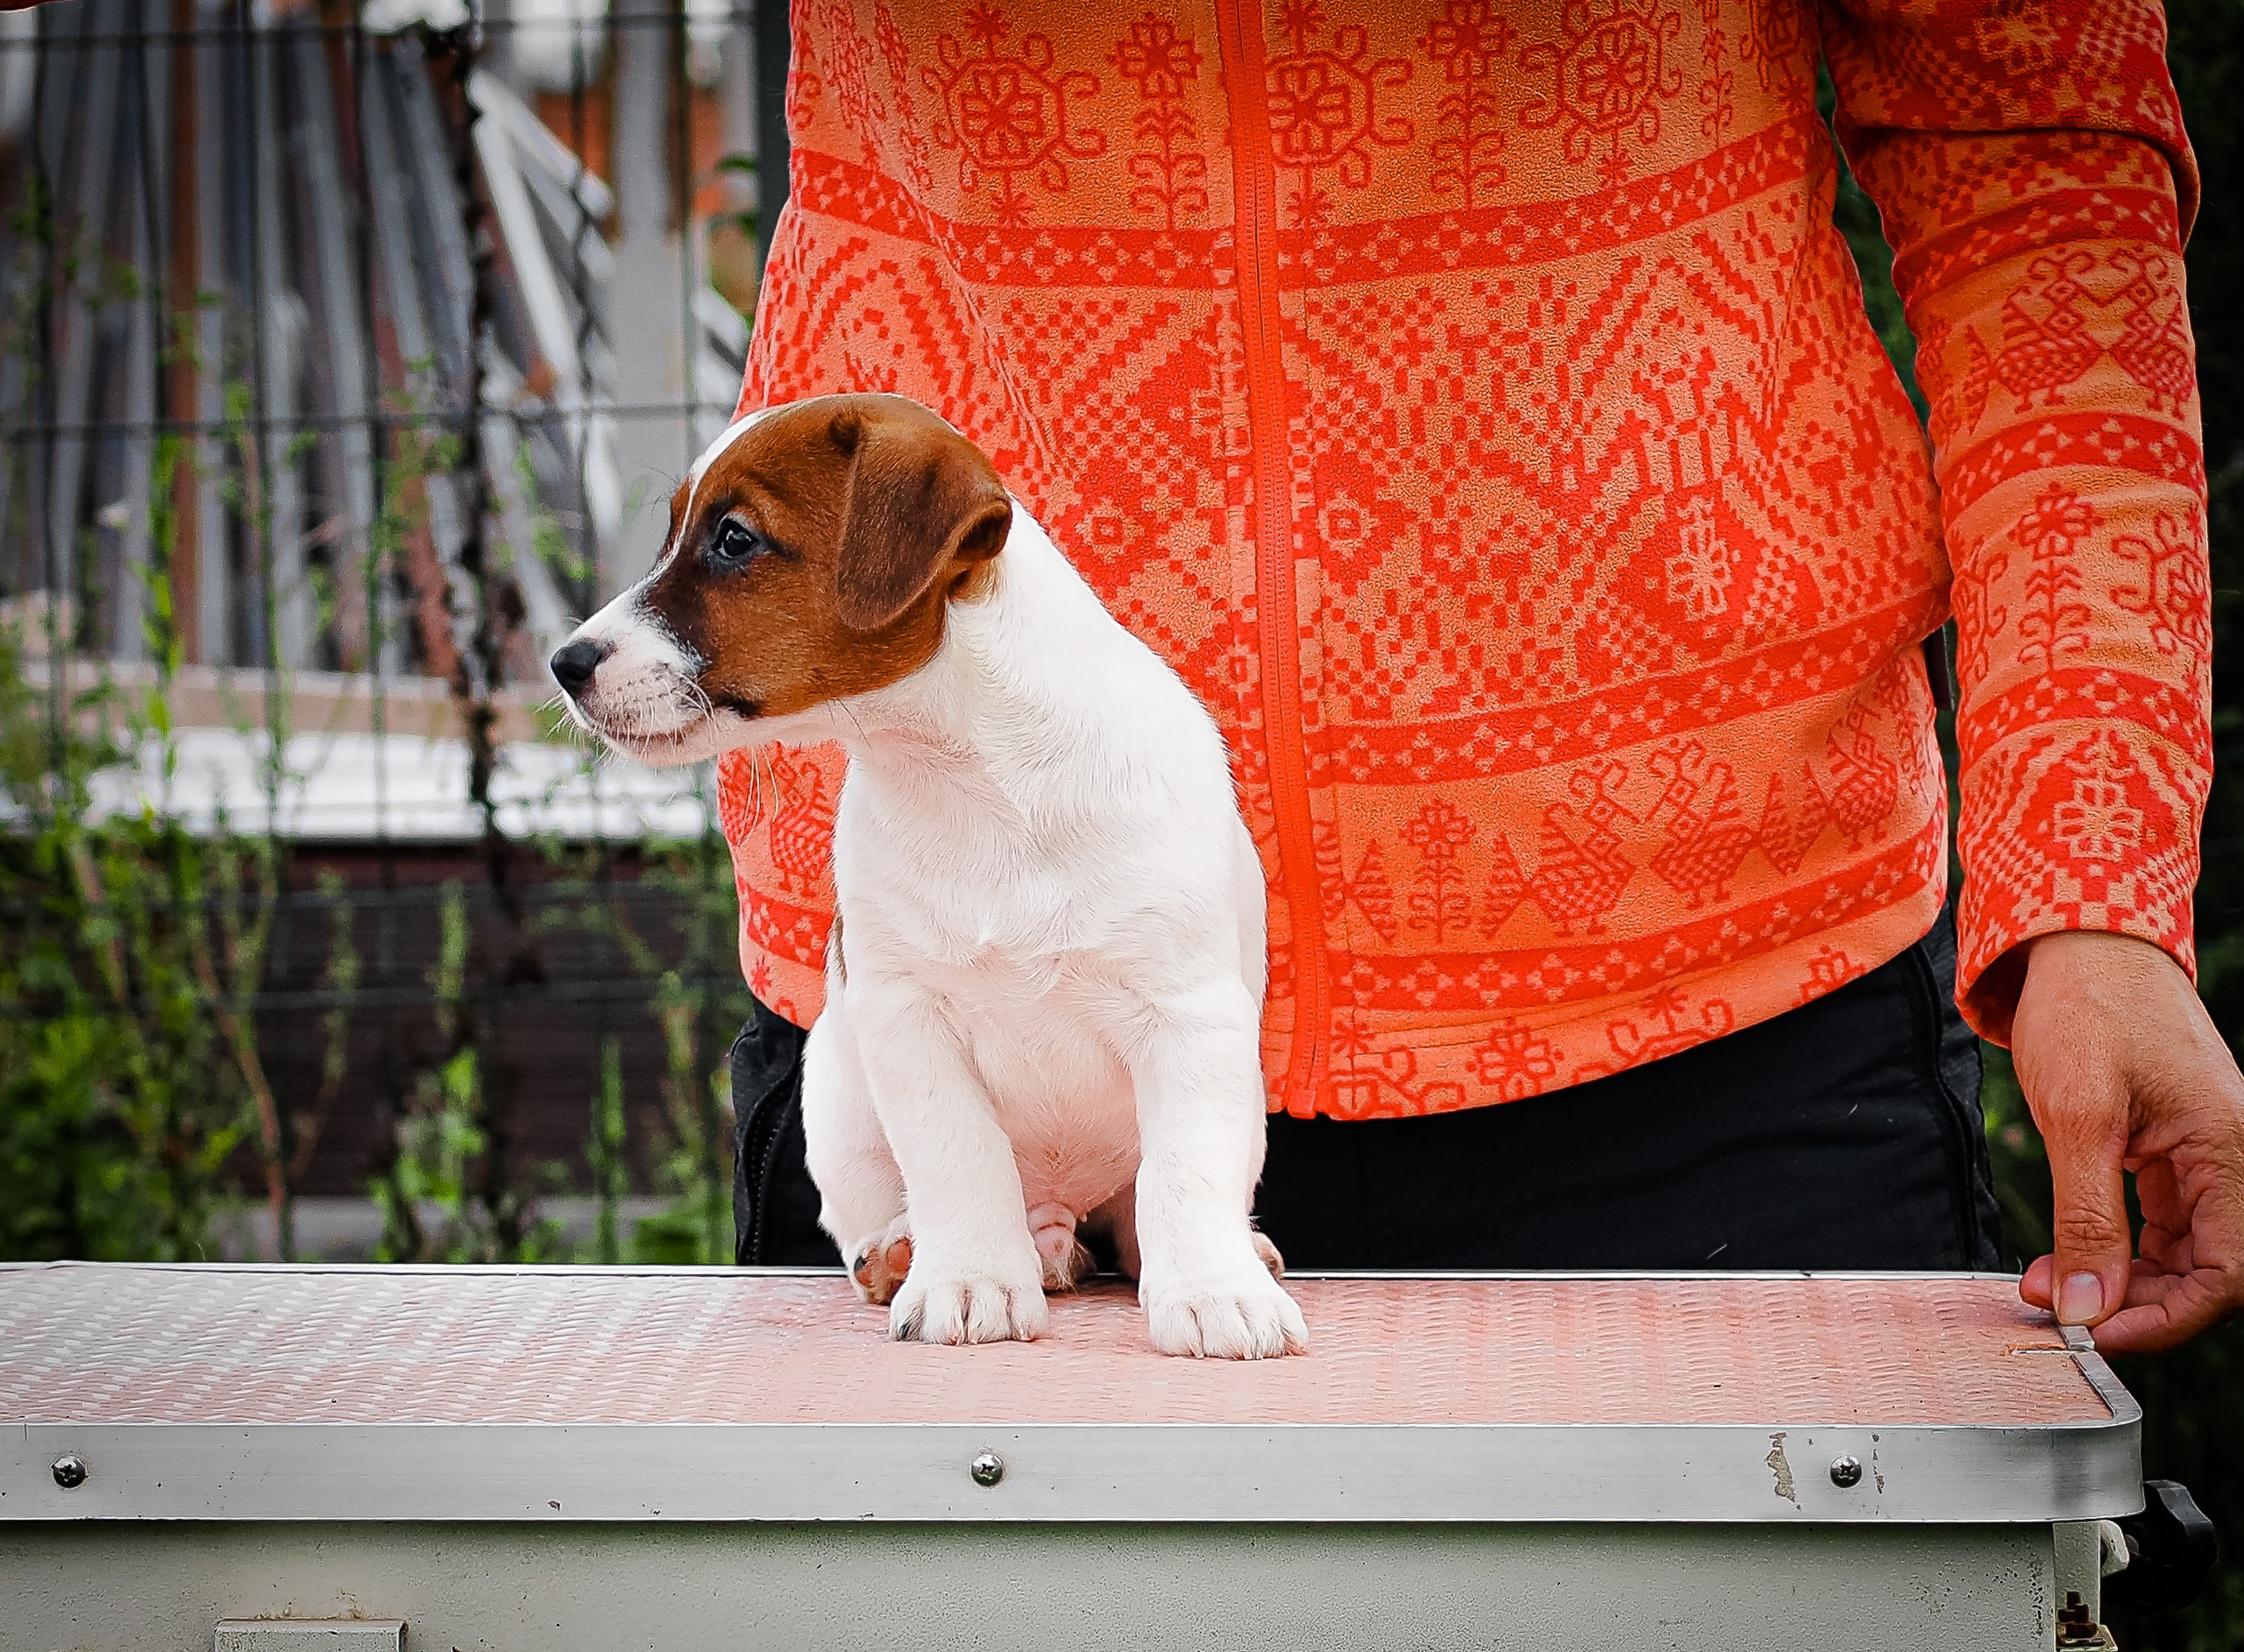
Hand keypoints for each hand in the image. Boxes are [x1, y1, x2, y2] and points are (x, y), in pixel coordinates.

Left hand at [2008, 930, 2243, 1351]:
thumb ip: (2087, 1219)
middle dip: (2134, 1302)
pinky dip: (2115, 1247)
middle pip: (2210, 1273)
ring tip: (2044, 1284)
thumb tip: (2085, 1308)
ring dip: (2120, 1280)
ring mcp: (2205, 1156)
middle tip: (2054, 1310)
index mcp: (2230, 1151)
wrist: (2081, 943)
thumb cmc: (2086, 1010)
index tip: (2094, 1332)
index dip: (2166, 1318)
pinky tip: (2063, 1254)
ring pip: (2183, 1254)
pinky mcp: (2172, 1151)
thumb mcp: (2076, 1117)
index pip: (2229, 1275)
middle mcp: (2232, 1159)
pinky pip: (2161, 1224)